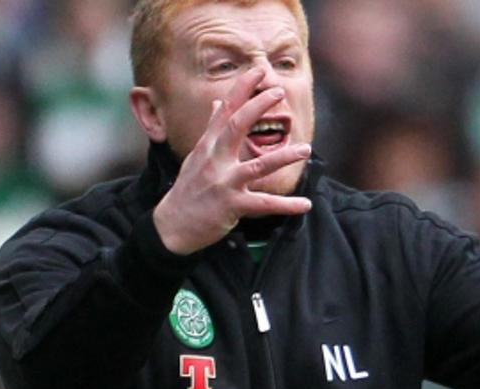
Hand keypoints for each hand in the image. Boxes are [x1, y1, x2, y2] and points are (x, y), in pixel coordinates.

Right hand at [152, 67, 313, 255]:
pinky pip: (263, 205)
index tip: (258, 71)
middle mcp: (214, 160)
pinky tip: (305, 204)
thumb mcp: (196, 156)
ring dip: (283, 157)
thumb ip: (212, 129)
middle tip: (278, 91)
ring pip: (257, 167)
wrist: (173, 226)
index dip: (241, 90)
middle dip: (257, 107)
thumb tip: (218, 102)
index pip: (225, 111)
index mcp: (208, 146)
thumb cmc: (189, 189)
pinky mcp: (232, 206)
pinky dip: (286, 205)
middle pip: (236, 127)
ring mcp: (223, 183)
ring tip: (306, 149)